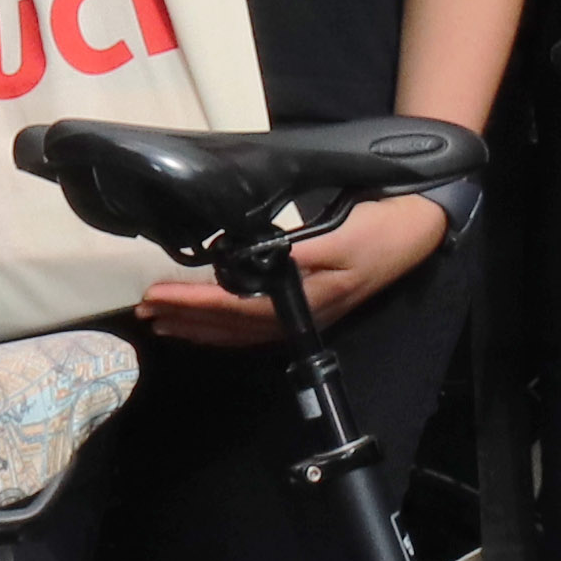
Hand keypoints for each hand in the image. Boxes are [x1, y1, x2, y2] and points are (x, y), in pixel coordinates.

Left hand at [139, 194, 446, 347]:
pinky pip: (253, 328)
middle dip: (187, 319)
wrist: (415, 230)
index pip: (237, 308)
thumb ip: (293, 253)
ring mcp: (304, 318)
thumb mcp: (339, 235)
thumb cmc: (377, 228)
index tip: (158, 296)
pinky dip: (224, 329)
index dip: (195, 304)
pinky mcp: (307, 310)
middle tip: (144, 312)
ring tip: (163, 321)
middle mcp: (300, 318)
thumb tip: (246, 261)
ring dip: (200, 327)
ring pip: (240, 332)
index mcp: (305, 300)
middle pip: (232, 327)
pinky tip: (207, 325)